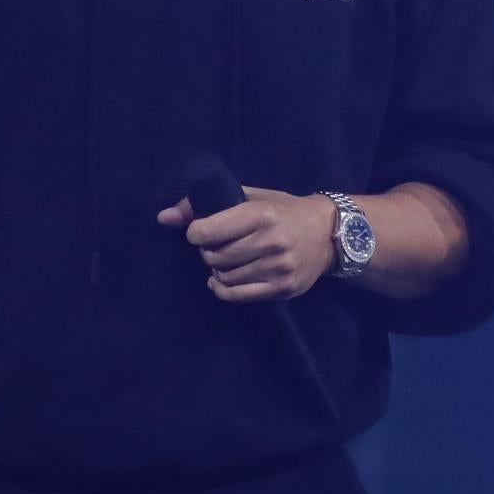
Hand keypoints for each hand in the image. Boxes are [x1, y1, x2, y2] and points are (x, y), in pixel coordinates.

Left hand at [156, 187, 333, 302]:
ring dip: (217, 270)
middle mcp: (272, 241)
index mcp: (262, 214)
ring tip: (228, 260)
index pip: (207, 231)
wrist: (330, 233)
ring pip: (224, 277)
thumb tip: (163, 218)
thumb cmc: (285, 210)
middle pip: (214, 256)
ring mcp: (279, 268)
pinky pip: (237, 295)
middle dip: (208, 252)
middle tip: (218, 246)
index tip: (201, 231)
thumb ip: (208, 204)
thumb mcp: (252, 198)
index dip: (196, 233)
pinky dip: (223, 289)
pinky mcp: (283, 288)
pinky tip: (223, 280)